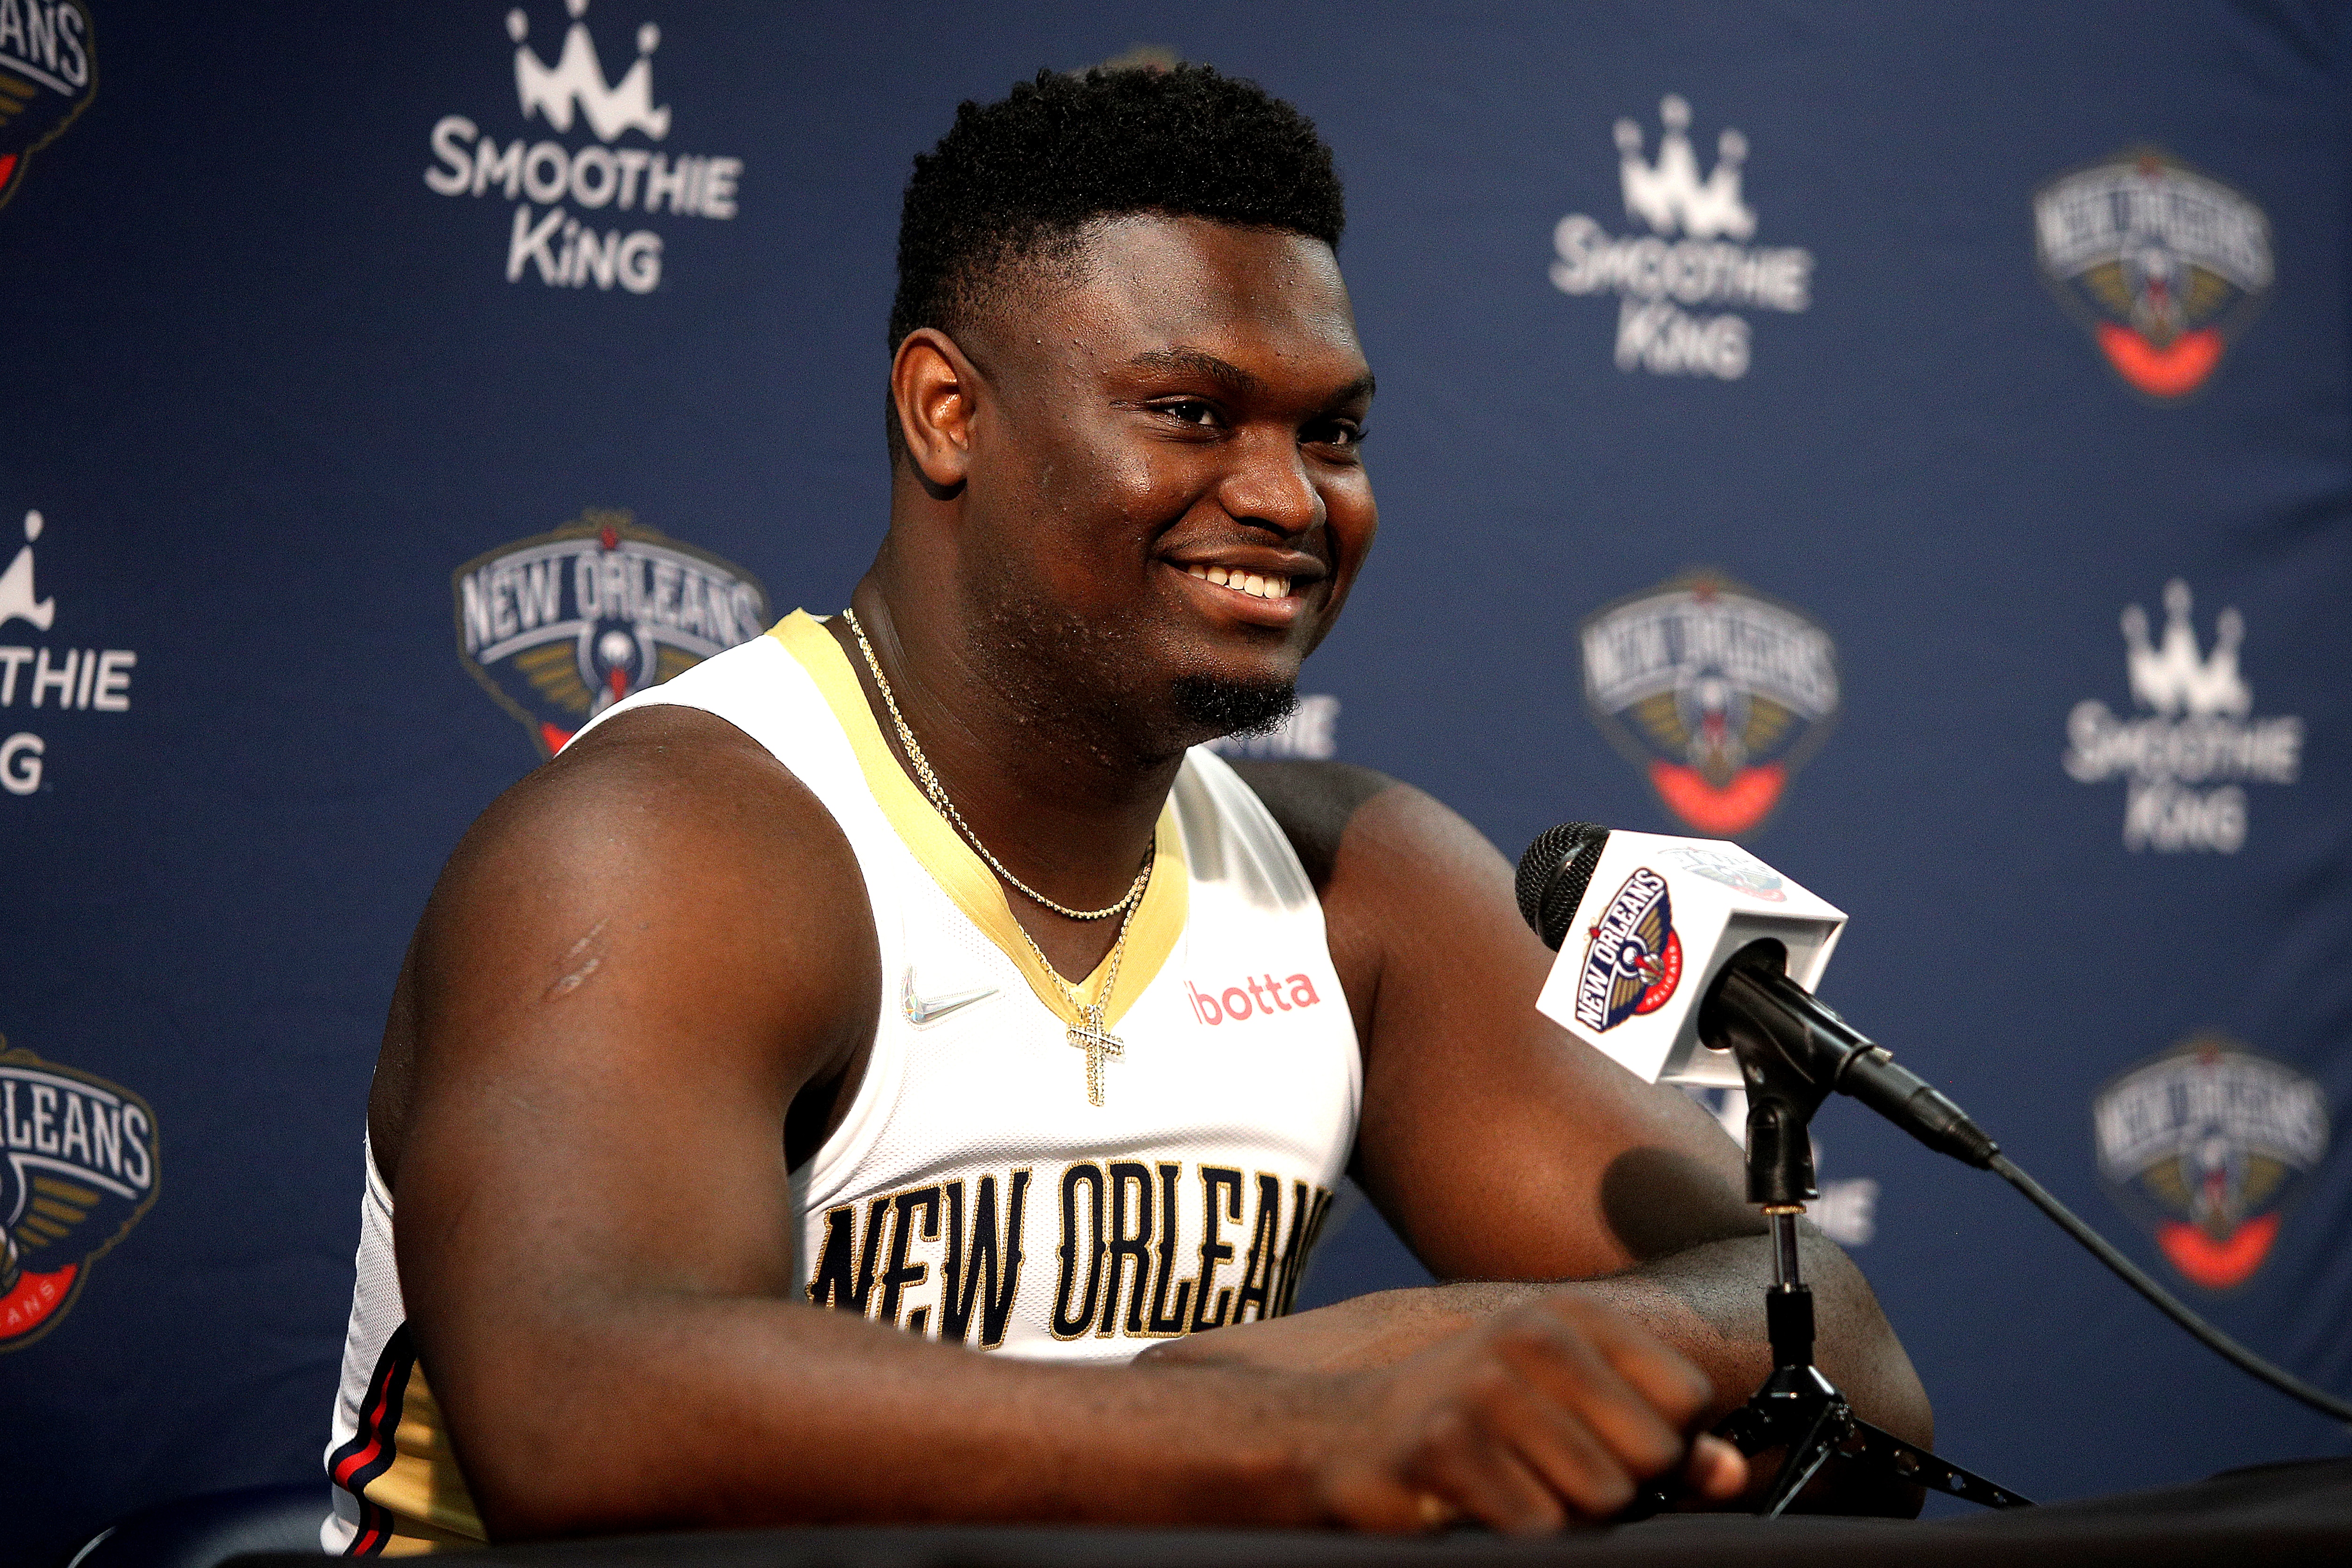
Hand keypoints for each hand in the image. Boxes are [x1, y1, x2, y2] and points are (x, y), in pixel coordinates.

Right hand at [1309, 1294, 1747, 1532]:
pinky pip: (1539, 1528)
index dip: (1662, 1445)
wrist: (1339, 1436)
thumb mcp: (1565, 1407)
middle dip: (1618, 1490)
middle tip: (1551, 1476)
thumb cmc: (1467, 1423)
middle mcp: (1531, 1336)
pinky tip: (1478, 1505)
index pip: (1686, 1397)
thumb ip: (1655, 1435)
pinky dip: (1517, 1535)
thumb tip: (1730, 1471)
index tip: (1608, 1446)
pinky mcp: (1446, 1446)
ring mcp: (1485, 1387)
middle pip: (1653, 1455)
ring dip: (1565, 1517)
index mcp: (1570, 1316)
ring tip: (1512, 1488)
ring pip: (1602, 1500)